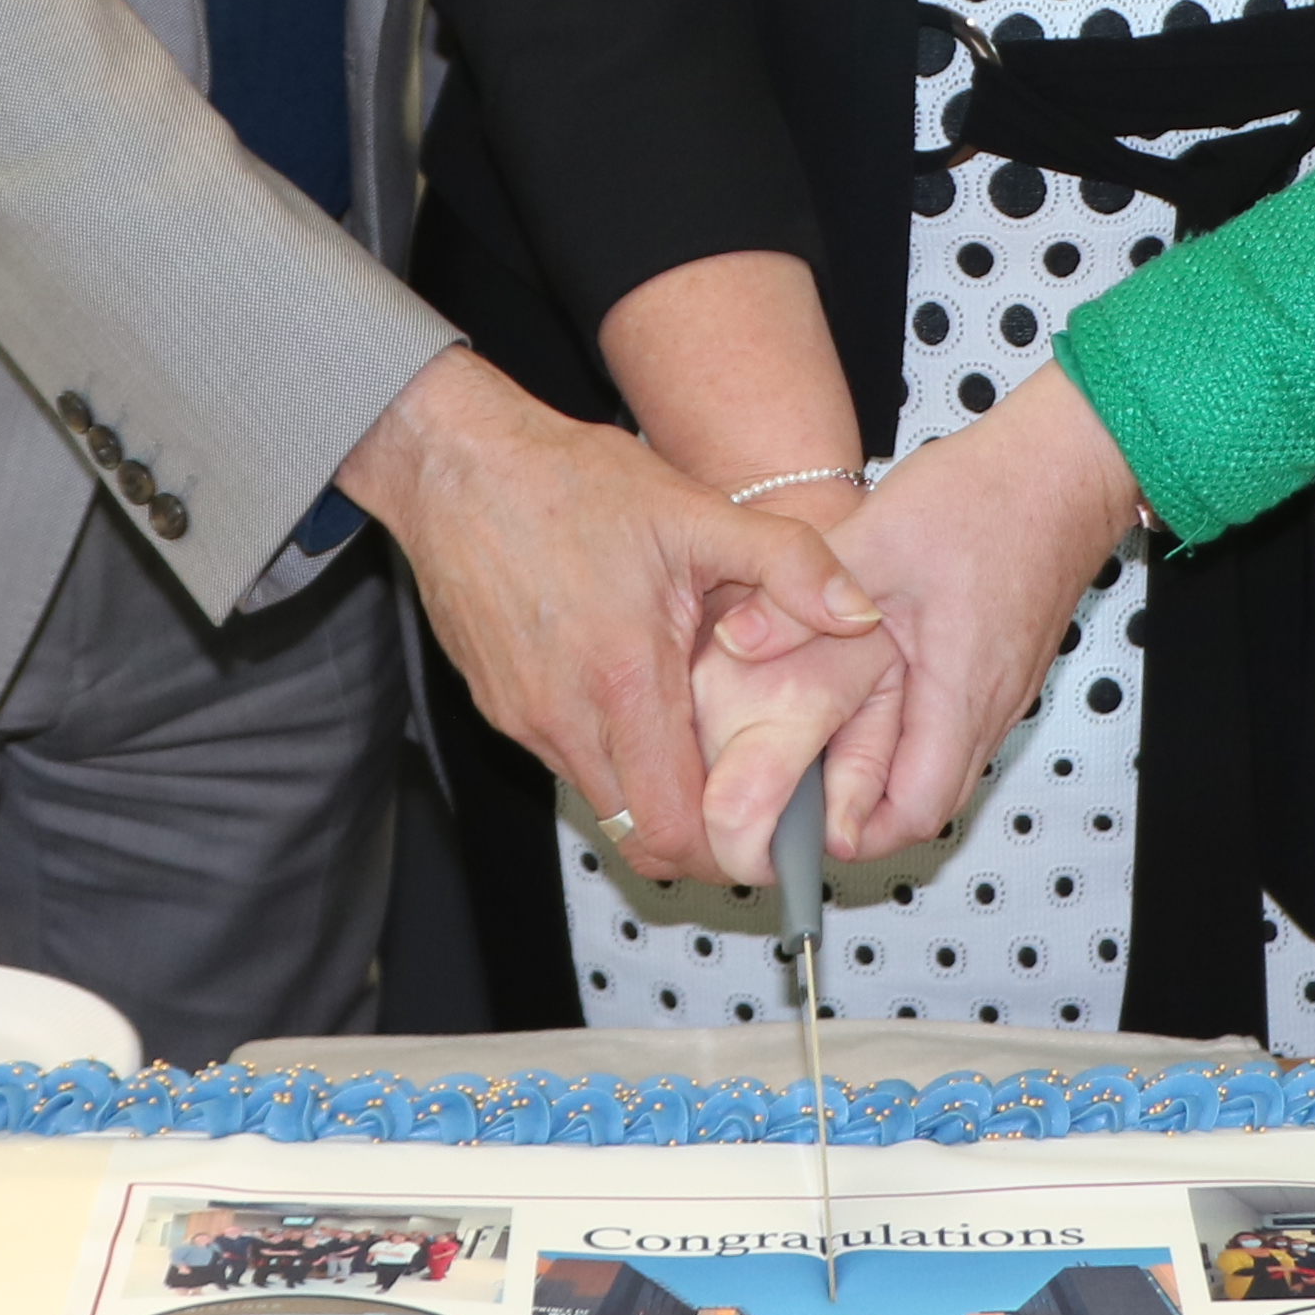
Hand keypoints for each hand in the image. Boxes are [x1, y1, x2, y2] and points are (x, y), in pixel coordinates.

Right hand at [343, 350, 884, 885]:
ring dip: (653, 792)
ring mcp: (524, 718)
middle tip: (748, 800)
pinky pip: (566, 761)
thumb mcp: (695, 511)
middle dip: (700, 835)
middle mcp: (564, 716)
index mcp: (623, 679)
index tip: (770, 832)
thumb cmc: (567, 481)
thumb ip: (788, 564)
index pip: (675, 830)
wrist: (455, 464)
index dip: (728, 850)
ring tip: (699, 739)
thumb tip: (859, 614)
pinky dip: (611, 755)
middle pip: (641, 839)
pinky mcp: (499, 708)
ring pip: (603, 802)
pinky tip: (639, 699)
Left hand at [806, 368, 1150, 852]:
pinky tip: (871, 688)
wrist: (1064, 464)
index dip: (856, 832)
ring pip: (942, 764)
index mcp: (960, 693)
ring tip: (825, 741)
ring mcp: (1000, 687)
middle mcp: (989, 705)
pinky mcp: (1000, 664)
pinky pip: (954, 724)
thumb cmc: (992, 497)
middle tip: (804, 789)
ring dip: (886, 766)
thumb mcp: (874, 541)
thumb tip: (736, 642)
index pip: (915, 814)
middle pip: (928, 802)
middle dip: (863, 808)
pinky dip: (909, 727)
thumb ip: (802, 599)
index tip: (805, 821)